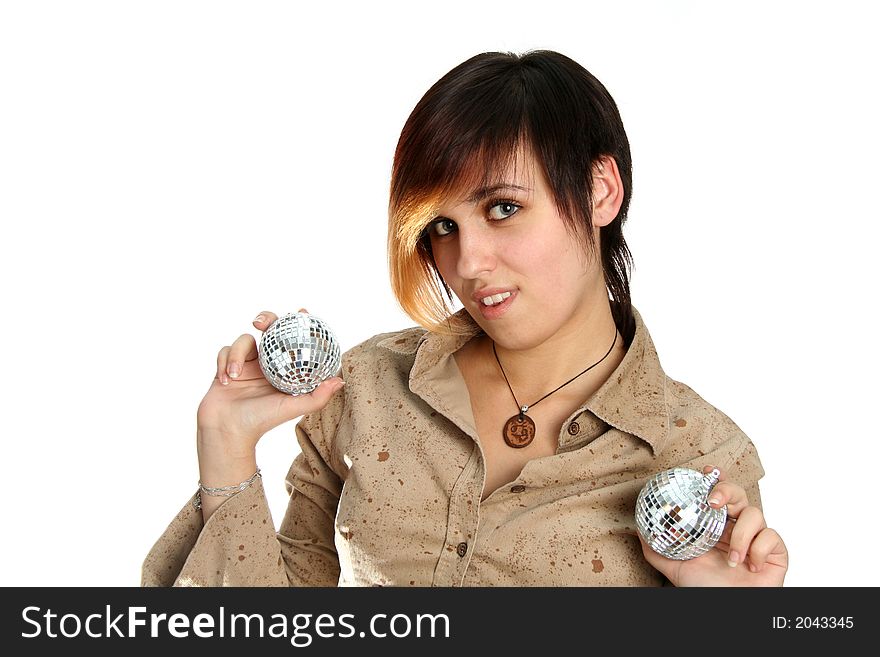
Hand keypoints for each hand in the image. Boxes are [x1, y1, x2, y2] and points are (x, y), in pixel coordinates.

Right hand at [196, 308, 344, 457]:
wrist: (227, 432)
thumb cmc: (260, 422)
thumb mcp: (292, 408)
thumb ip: (316, 397)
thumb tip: (340, 381)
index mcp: (283, 370)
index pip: (293, 341)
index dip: (298, 324)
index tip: (302, 312)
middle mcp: (265, 364)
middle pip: (268, 330)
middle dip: (265, 319)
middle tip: (260, 323)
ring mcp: (245, 364)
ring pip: (242, 341)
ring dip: (236, 353)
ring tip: (235, 374)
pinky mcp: (225, 366)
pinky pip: (224, 351)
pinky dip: (223, 362)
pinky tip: (225, 380)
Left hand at [638, 465, 787, 586]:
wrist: (729, 611)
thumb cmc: (706, 589)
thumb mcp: (675, 566)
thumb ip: (656, 549)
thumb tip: (638, 529)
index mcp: (716, 527)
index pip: (718, 494)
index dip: (714, 479)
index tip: (704, 472)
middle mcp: (737, 528)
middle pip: (739, 493)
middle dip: (727, 490)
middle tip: (713, 502)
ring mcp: (757, 540)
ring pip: (756, 514)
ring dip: (741, 535)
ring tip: (732, 559)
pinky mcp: (776, 553)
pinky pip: (773, 537)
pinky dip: (760, 550)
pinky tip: (750, 566)